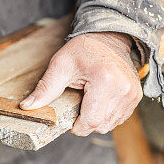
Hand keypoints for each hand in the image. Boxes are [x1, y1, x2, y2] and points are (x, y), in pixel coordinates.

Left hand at [19, 32, 142, 135]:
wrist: (109, 37)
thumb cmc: (84, 49)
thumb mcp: (61, 65)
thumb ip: (45, 88)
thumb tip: (27, 107)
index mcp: (105, 82)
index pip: (91, 121)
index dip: (77, 126)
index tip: (69, 116)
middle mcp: (123, 90)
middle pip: (100, 126)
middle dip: (85, 121)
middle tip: (78, 102)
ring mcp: (132, 95)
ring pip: (110, 125)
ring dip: (96, 118)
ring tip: (89, 98)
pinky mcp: (136, 97)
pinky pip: (118, 119)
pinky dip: (106, 114)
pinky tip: (99, 99)